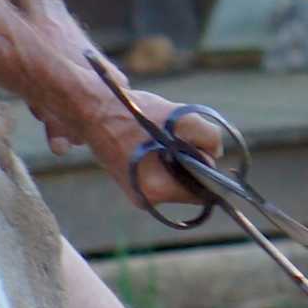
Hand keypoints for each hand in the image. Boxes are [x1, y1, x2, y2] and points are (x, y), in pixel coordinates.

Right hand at [77, 85, 221, 211]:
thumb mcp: (182, 120)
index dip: (210, 171)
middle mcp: (146, 199)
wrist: (92, 108)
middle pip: (189, 185)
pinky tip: (153, 138)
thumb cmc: (134, 114)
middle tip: (178, 135)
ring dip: (178, 156)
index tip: (204, 149)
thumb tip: (215, 154)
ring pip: (176, 176)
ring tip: (162, 134)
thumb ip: (210, 138)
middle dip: (192, 161)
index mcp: (157, 191)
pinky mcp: (132, 180)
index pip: (202, 194)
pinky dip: (164, 155)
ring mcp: (137, 192)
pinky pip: (161, 172)